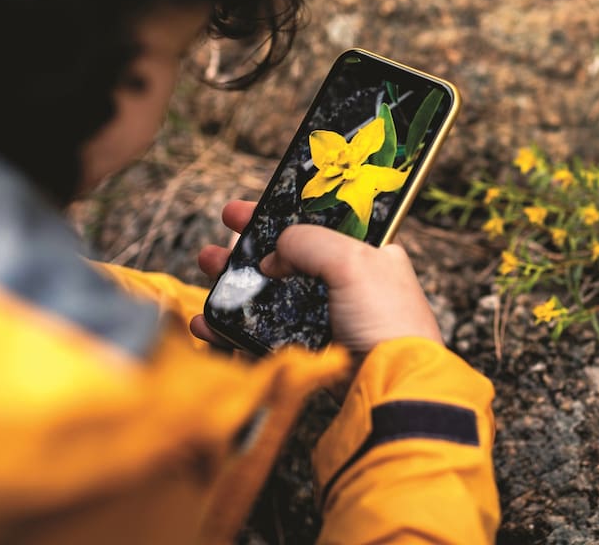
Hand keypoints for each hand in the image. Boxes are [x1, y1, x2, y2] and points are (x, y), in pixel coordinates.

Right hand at [190, 200, 442, 357]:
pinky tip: (208, 322)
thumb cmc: (386, 320)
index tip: (241, 213)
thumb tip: (274, 255)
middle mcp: (346, 283)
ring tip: (207, 271)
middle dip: (245, 249)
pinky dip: (232, 327)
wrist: (391, 385)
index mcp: (367, 253)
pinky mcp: (310, 350)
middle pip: (284, 259)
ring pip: (268, 295)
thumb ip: (309, 242)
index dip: (276, 215)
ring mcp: (326, 318)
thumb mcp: (352, 261)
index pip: (315, 224)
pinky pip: (262, 333)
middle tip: (217, 245)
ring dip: (233, 283)